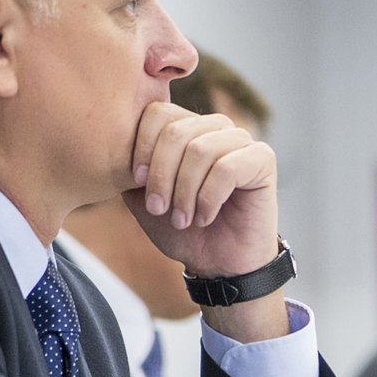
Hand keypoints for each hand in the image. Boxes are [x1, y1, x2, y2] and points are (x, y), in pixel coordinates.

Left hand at [124, 102, 286, 341]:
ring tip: (182, 219)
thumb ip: (129, 169)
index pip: (157, 112)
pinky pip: (227, 168)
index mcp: (187, 128)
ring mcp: (241, 140)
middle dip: (161, 175)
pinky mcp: (263, 159)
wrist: (220, 264)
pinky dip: (208, 198)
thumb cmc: (183, 230)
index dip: (141, 147)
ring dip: (184, 192)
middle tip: (158, 208)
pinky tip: (205, 217)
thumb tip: (114, 144)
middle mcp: (215, 127)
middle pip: (176, 131)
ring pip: (200, 150)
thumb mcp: (143, 198)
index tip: (135, 182)